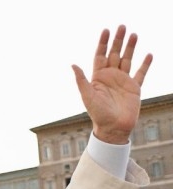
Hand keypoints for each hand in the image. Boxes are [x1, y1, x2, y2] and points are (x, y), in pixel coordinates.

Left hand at [72, 25, 152, 143]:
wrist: (113, 128)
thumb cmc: (98, 114)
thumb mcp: (87, 96)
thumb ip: (81, 80)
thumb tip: (73, 65)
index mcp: (98, 78)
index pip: (100, 56)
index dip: (103, 43)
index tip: (106, 30)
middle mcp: (110, 77)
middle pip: (115, 54)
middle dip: (118, 40)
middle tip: (122, 26)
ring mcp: (123, 81)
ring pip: (127, 60)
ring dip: (131, 47)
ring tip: (134, 34)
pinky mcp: (134, 88)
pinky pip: (141, 73)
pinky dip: (145, 64)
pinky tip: (148, 55)